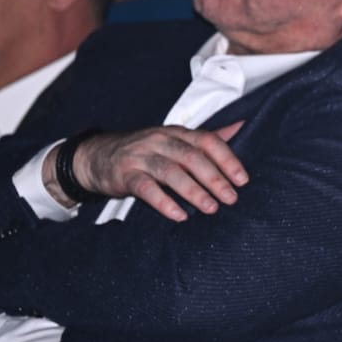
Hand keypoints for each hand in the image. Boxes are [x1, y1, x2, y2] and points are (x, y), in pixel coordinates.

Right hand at [45, 121, 246, 221]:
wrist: (98, 156)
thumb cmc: (147, 150)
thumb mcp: (177, 139)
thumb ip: (208, 138)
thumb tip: (243, 126)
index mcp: (178, 133)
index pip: (207, 141)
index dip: (227, 159)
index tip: (243, 179)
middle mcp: (161, 141)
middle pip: (192, 157)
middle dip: (214, 178)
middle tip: (231, 198)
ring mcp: (142, 157)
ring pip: (171, 172)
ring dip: (193, 191)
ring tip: (210, 208)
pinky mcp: (126, 174)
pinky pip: (146, 188)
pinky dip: (163, 202)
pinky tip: (179, 215)